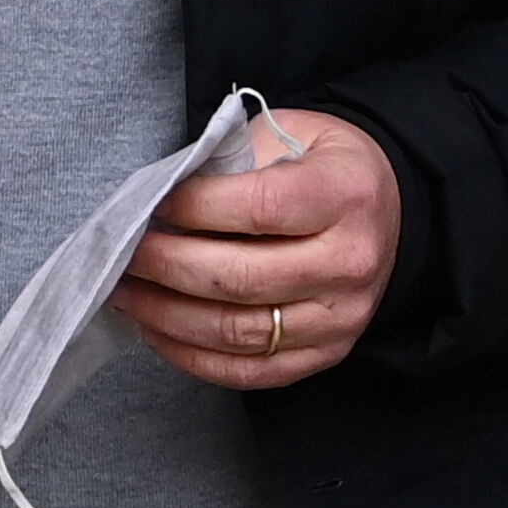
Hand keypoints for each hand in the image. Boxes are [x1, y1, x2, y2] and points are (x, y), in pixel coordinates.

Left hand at [109, 112, 400, 389]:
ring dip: (167, 316)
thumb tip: (157, 198)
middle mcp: (350, 262)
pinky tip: (157, 332)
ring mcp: (342, 317)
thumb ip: (229, 163)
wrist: (386, 207)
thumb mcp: (286, 136)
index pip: (257, 209)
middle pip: (240, 278)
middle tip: (121, 252)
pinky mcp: (327, 354)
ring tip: (126, 293)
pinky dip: (194, 356)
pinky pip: (251, 371)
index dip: (192, 209)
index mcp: (343, 196)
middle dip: (165, 266)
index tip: (150, 205)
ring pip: (238, 331)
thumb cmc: (320, 165)